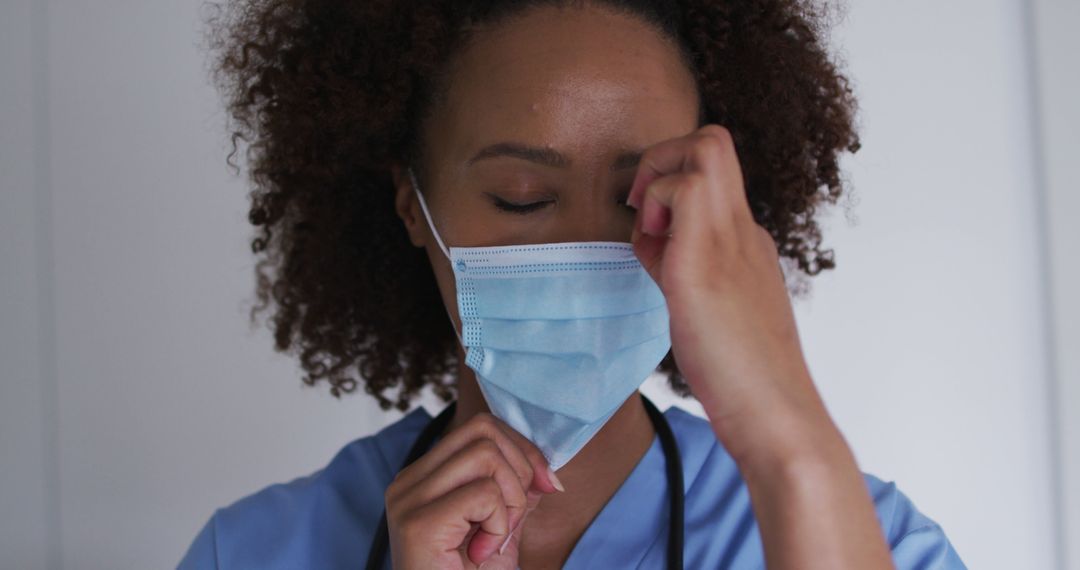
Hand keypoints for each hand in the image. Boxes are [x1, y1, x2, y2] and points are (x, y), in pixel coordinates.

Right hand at [384, 412, 561, 568]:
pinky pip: (484, 494)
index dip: (522, 449)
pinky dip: (499, 524)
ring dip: (510, 498)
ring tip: (495, 536)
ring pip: (485, 455)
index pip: (479, 427)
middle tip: (515, 517)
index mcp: (423, 478)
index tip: (544, 486)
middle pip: (482, 430)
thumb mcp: (502, 528)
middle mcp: (408, 482)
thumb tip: (544, 467)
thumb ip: (516, 492)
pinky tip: (483, 553)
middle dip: (520, 468)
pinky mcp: (419, 523)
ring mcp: (408, 500)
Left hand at [627, 124, 829, 463]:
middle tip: (644, 215)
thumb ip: (689, 267)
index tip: (654, 234)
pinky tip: (654, 263)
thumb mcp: (713, 307)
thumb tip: (654, 243)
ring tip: (651, 240)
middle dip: (663, 158)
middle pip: (714, 140)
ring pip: (703, 147)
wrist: (777, 417)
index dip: (671, 188)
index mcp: (748, 242)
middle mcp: (744, 231)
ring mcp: (730, 242)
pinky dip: (655, 212)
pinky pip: (682, 192)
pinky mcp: (705, 264)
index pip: (711, 176)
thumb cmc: (743, 376)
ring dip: (658, 181)